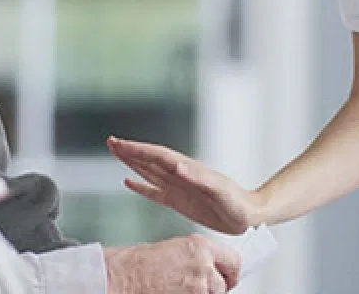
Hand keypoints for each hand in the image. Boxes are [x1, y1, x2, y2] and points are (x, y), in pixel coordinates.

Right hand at [104, 235, 240, 293]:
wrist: (120, 278)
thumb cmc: (136, 264)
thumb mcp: (174, 249)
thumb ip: (197, 257)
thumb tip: (209, 269)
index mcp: (200, 246)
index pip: (234, 261)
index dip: (231, 273)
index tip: (228, 278)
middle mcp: (203, 265)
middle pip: (224, 285)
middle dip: (214, 289)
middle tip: (198, 289)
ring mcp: (198, 288)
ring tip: (179, 290)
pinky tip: (173, 293)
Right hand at [108, 137, 260, 234]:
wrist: (247, 215)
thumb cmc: (235, 202)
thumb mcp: (218, 190)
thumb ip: (197, 177)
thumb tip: (177, 165)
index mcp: (186, 170)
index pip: (157, 156)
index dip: (138, 150)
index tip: (120, 144)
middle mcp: (179, 175)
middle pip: (149, 159)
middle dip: (130, 151)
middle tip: (111, 142)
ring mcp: (177, 187)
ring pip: (149, 171)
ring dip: (133, 162)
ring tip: (117, 153)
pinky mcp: (179, 201)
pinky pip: (154, 191)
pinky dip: (140, 186)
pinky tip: (129, 181)